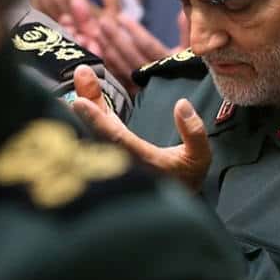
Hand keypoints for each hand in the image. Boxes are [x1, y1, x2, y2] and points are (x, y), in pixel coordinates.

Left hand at [31, 0, 119, 55]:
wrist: (95, 59)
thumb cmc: (107, 36)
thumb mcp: (115, 17)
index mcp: (89, 19)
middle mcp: (73, 25)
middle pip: (55, 0)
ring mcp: (60, 30)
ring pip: (45, 7)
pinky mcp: (52, 33)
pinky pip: (40, 15)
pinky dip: (35, 0)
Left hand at [70, 65, 209, 190]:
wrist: (175, 204)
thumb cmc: (187, 177)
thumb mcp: (199, 156)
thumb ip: (194, 132)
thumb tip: (181, 104)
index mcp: (144, 163)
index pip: (116, 140)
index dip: (97, 121)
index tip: (80, 102)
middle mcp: (124, 162)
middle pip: (98, 132)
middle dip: (87, 103)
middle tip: (81, 75)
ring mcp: (115, 158)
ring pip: (95, 130)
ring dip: (87, 105)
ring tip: (83, 76)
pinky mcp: (112, 151)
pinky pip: (99, 130)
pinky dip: (91, 111)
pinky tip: (86, 92)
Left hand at [96, 10, 189, 94]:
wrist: (189, 106)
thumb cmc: (193, 74)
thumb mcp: (192, 53)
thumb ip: (187, 33)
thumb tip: (181, 13)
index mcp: (171, 66)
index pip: (149, 47)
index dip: (135, 32)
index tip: (122, 17)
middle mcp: (156, 78)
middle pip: (132, 57)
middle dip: (117, 38)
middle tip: (104, 21)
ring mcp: (144, 89)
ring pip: (123, 68)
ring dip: (109, 50)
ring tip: (98, 32)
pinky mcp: (136, 96)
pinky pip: (119, 79)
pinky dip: (109, 66)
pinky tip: (100, 53)